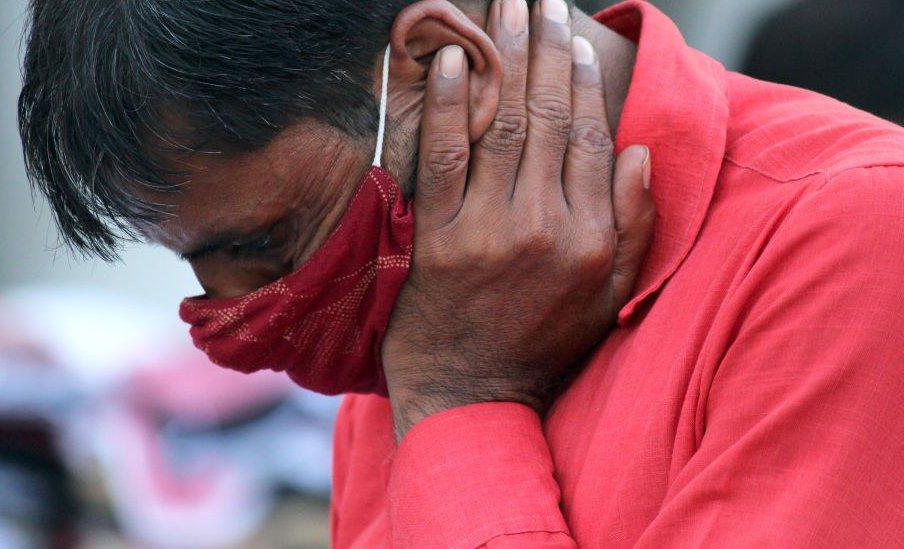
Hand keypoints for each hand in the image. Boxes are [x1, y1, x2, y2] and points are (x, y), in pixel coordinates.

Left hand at [382, 0, 654, 438]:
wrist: (470, 392)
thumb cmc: (543, 342)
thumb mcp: (610, 298)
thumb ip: (635, 227)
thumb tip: (640, 153)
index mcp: (592, 239)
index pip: (594, 140)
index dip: (587, 83)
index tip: (579, 42)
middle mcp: (547, 228)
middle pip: (552, 119)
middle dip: (548, 50)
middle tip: (543, 2)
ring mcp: (489, 232)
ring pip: (505, 125)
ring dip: (506, 59)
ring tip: (506, 8)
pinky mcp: (440, 239)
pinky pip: (446, 157)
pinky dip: (451, 104)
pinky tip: (453, 59)